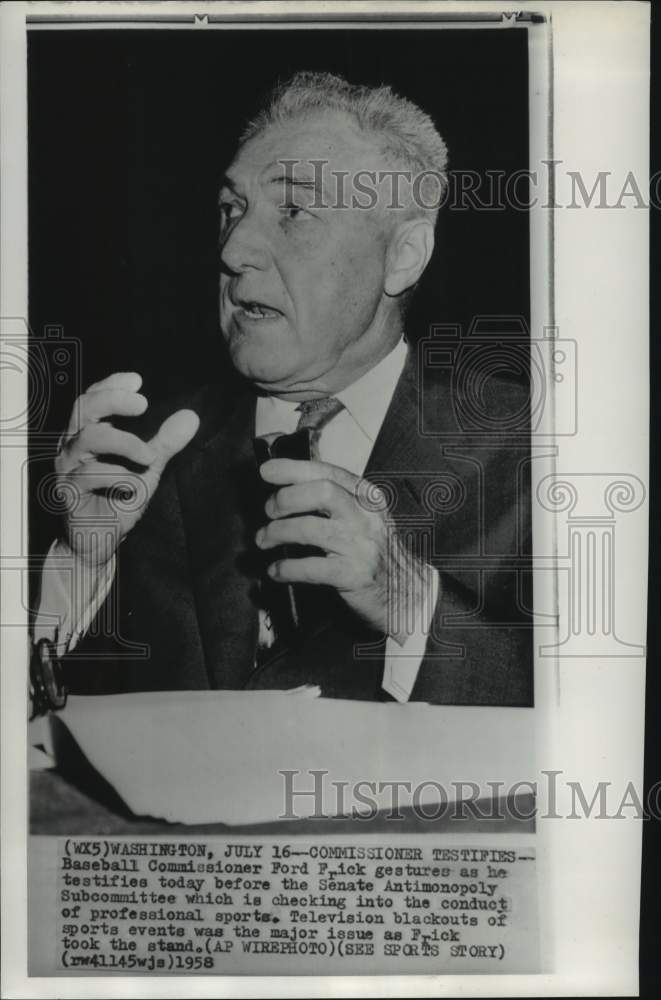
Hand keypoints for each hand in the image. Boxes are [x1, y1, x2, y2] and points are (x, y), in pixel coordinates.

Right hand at [54, 372, 198, 566]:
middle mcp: (72, 445)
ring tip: (150, 456)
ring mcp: (67, 468)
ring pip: (89, 438)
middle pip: (84, 407)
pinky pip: (90, 475)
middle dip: (114, 400)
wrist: (97, 541)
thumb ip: (165, 442)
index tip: (137, 381)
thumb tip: (190, 416)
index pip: (92, 397)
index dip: (111, 385)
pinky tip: (132, 488)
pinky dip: (118, 477)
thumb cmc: (118, 499)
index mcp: (87, 433)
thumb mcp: (147, 468)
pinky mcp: (67, 492)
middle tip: (143, 404)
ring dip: (125, 442)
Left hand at [256, 458, 434, 641]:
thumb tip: (287, 487)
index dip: (294, 469)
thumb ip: (336, 501)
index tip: (267, 471)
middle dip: (286, 498)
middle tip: (269, 511)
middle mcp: (366, 517)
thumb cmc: (376, 554)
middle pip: (321, 492)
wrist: (406, 593)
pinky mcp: (353, 575)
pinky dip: (285, 568)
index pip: (329, 473)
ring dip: (277, 532)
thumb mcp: (363, 518)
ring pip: (310, 528)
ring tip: (263, 540)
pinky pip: (310, 567)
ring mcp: (361, 546)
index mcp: (367, 498)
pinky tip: (276, 570)